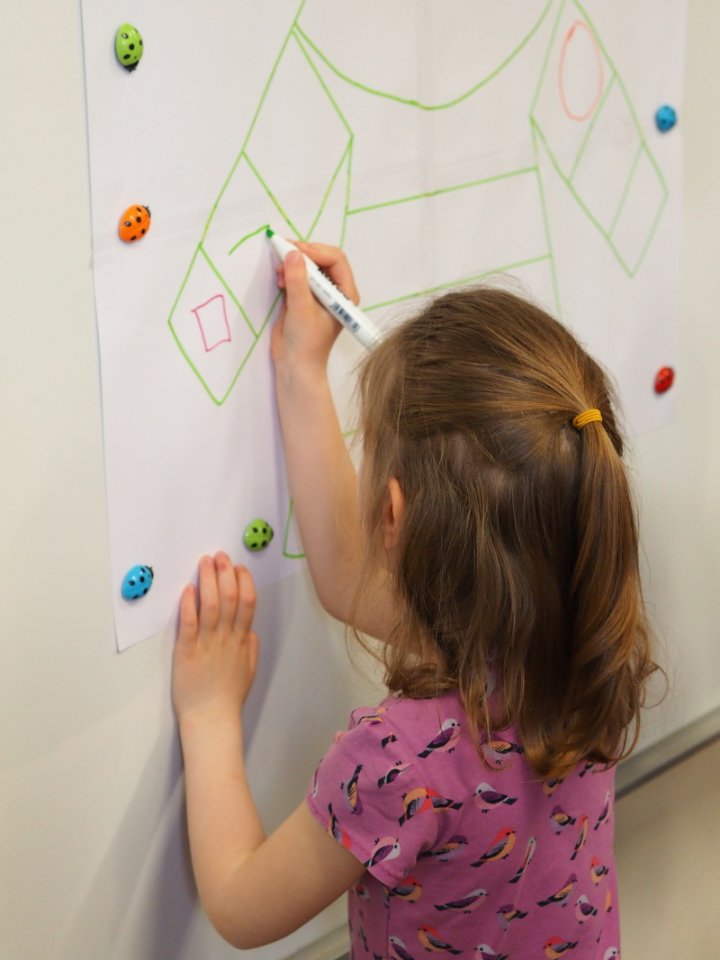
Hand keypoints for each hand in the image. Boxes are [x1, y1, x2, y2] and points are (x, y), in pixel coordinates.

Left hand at [172, 553, 258, 724]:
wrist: (211, 719)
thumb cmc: (228, 698)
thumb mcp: (249, 671)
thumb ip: (251, 648)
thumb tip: (251, 630)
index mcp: (242, 641)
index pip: (248, 603)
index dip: (244, 582)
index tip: (239, 567)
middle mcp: (227, 638)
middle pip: (230, 598)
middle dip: (226, 573)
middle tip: (220, 556)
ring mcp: (207, 643)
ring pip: (212, 605)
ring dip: (209, 581)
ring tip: (205, 563)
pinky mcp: (187, 651)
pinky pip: (189, 623)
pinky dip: (189, 604)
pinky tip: (189, 589)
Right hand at [271, 241, 360, 373]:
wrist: (295, 365)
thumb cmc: (307, 343)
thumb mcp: (302, 309)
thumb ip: (298, 280)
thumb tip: (293, 253)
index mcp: (345, 293)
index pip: (336, 260)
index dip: (316, 251)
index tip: (296, 251)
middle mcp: (334, 290)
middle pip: (322, 258)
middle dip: (302, 255)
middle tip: (283, 254)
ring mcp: (318, 293)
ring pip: (308, 265)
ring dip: (293, 264)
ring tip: (280, 274)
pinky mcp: (303, 297)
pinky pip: (297, 275)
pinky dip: (287, 273)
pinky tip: (279, 281)